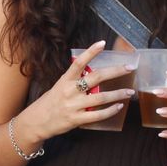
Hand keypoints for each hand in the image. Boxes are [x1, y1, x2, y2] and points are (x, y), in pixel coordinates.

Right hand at [14, 41, 135, 144]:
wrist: (36, 122)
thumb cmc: (50, 103)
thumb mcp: (59, 87)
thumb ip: (75, 81)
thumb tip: (93, 75)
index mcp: (65, 80)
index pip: (79, 62)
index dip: (91, 52)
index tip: (102, 43)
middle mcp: (70, 91)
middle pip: (96, 77)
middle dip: (115, 71)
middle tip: (130, 67)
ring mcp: (74, 105)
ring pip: (101, 97)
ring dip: (118, 94)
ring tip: (130, 92)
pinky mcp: (77, 119)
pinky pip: (98, 115)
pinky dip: (110, 111)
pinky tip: (118, 106)